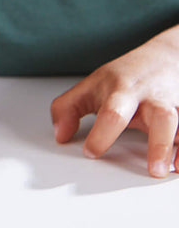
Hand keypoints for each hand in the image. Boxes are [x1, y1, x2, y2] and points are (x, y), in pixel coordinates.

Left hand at [51, 26, 178, 177]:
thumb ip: (67, 108)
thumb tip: (60, 135)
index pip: (112, 112)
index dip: (101, 134)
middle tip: (152, 169)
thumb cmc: (125, 77)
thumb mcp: (91, 86)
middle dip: (158, 142)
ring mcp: (175, 104)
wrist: (166, 56)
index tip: (91, 153)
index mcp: (123, 91)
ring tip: (171, 170)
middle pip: (161, 116)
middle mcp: (153, 98)